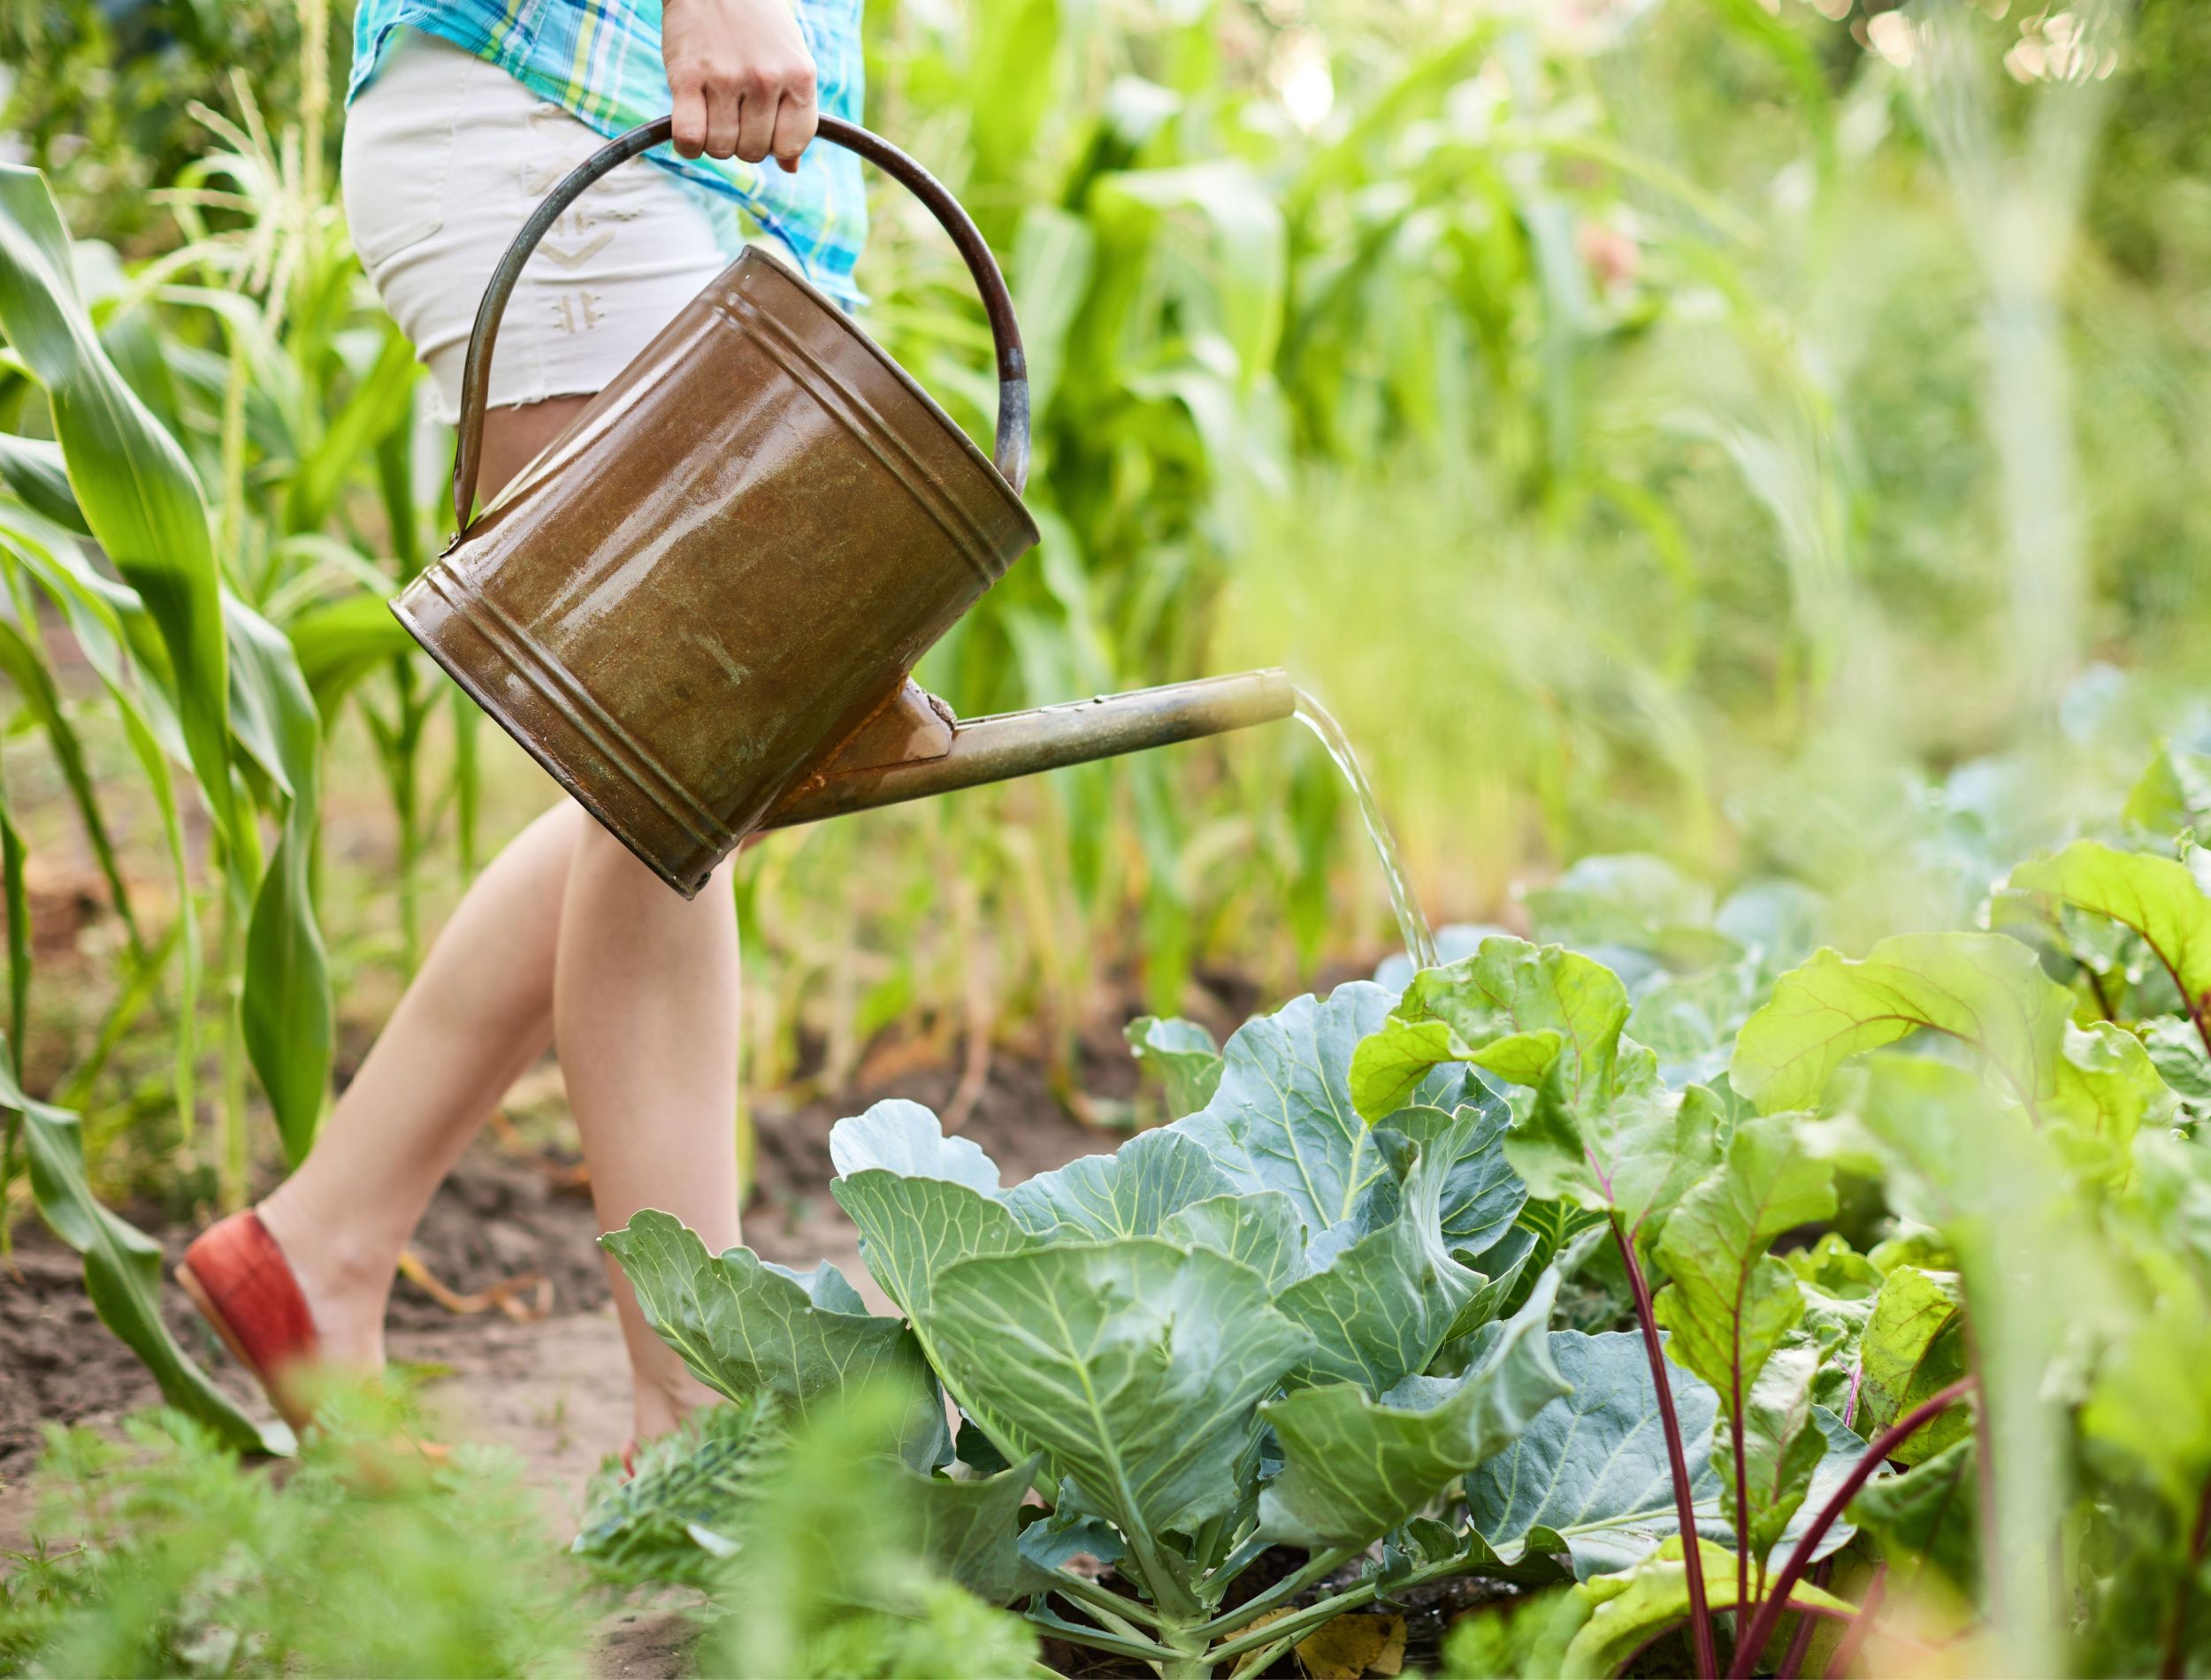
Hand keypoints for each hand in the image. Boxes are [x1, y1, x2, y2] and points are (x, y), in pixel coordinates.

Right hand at [663, 0, 817, 172]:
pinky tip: (690, 127)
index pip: (790, 146)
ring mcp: (725, 78)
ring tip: (713, 113)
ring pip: (721, 148)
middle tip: (733, 113)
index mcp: (799, 77)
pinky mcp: (686, 76)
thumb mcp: (791, 61)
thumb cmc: (757, 24)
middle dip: (742, 142)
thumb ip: (795, 113)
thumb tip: (791, 169)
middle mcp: (765, 79)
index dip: (774, 146)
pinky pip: (689, 138)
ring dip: (714, 141)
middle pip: (753, 152)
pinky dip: (687, 145)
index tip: (763, 127)